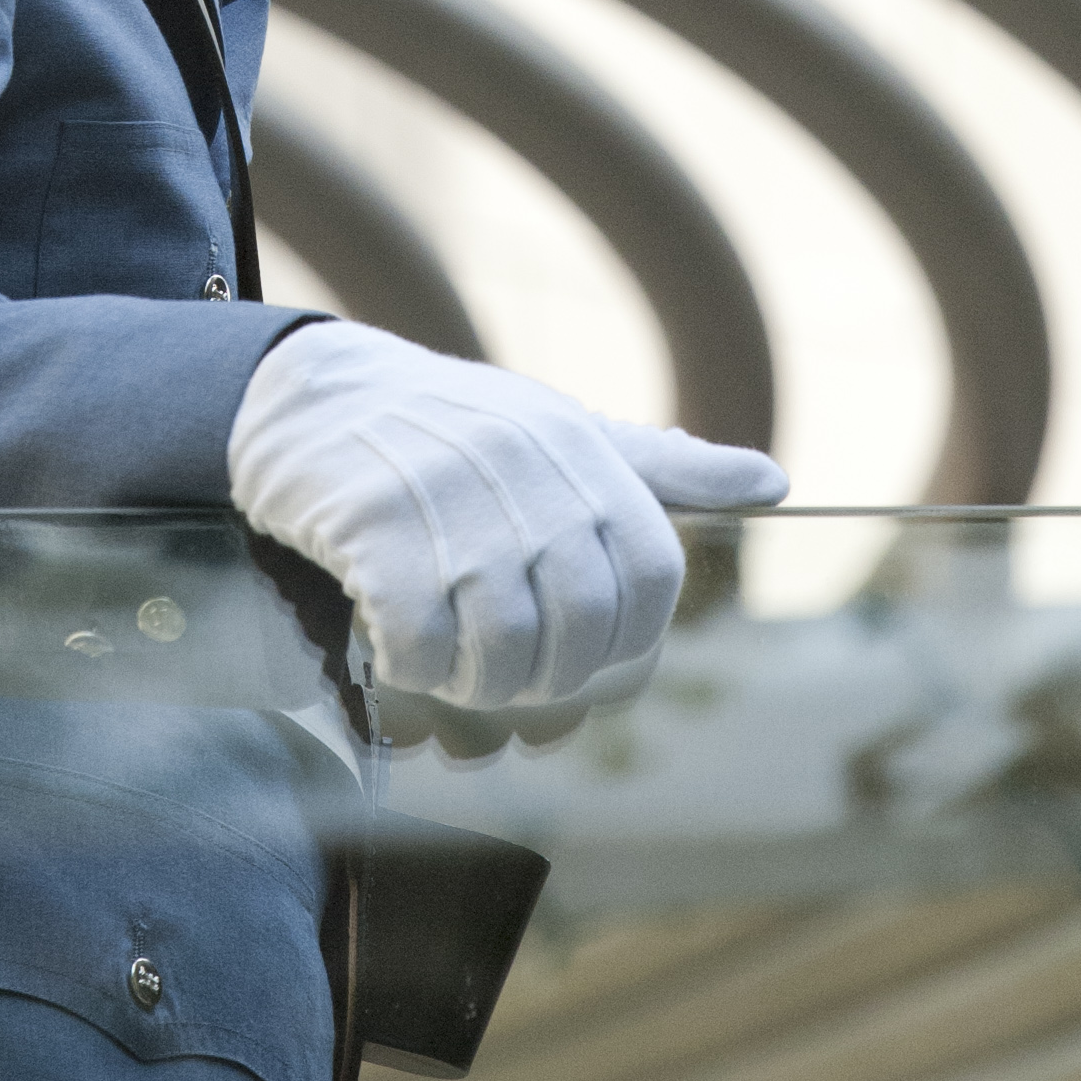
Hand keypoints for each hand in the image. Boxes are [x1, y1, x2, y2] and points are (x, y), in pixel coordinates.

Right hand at [227, 323, 785, 711]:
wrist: (308, 398)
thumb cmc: (448, 429)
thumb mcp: (557, 430)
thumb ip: (658, 470)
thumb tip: (773, 481)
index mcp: (579, 449)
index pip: (651, 579)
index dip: (628, 645)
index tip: (583, 661)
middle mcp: (522, 465)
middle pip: (578, 629)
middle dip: (546, 679)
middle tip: (503, 677)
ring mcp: (445, 495)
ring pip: (501, 647)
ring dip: (476, 683)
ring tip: (450, 665)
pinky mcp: (370, 527)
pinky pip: (419, 641)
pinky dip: (411, 666)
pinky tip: (394, 644)